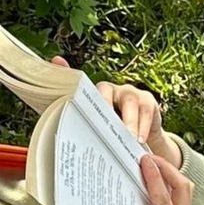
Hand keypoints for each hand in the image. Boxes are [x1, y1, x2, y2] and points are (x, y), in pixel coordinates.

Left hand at [50, 56, 181, 167]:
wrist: (142, 143)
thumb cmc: (113, 138)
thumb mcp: (95, 135)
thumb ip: (80, 131)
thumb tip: (56, 144)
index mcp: (92, 97)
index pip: (78, 85)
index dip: (67, 70)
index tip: (56, 61)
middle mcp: (110, 90)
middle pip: (104, 91)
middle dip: (103, 106)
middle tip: (101, 124)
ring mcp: (130, 93)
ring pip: (129, 102)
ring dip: (129, 121)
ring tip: (129, 138)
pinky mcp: (147, 100)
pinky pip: (146, 111)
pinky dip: (144, 126)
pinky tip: (140, 139)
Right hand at [141, 155, 192, 204]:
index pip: (164, 201)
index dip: (154, 179)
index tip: (143, 161)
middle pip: (184, 188)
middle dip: (168, 169)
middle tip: (147, 157)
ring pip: (184, 191)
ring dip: (170, 174)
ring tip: (149, 165)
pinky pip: (178, 199)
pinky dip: (167, 186)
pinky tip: (150, 182)